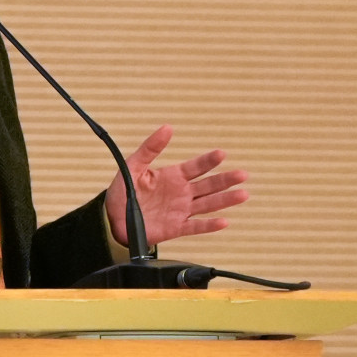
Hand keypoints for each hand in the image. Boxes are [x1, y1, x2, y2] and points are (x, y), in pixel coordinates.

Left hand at [103, 125, 248, 247]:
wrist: (113, 218)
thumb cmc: (123, 192)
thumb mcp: (134, 165)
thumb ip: (150, 148)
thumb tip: (167, 128)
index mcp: (173, 176)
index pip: (196, 167)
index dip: (208, 161)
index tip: (221, 154)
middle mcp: (181, 193)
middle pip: (208, 185)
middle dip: (225, 180)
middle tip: (242, 174)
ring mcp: (181, 211)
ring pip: (208, 204)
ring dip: (225, 200)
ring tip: (243, 194)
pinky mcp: (176, 228)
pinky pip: (195, 227)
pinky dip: (209, 225)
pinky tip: (223, 222)